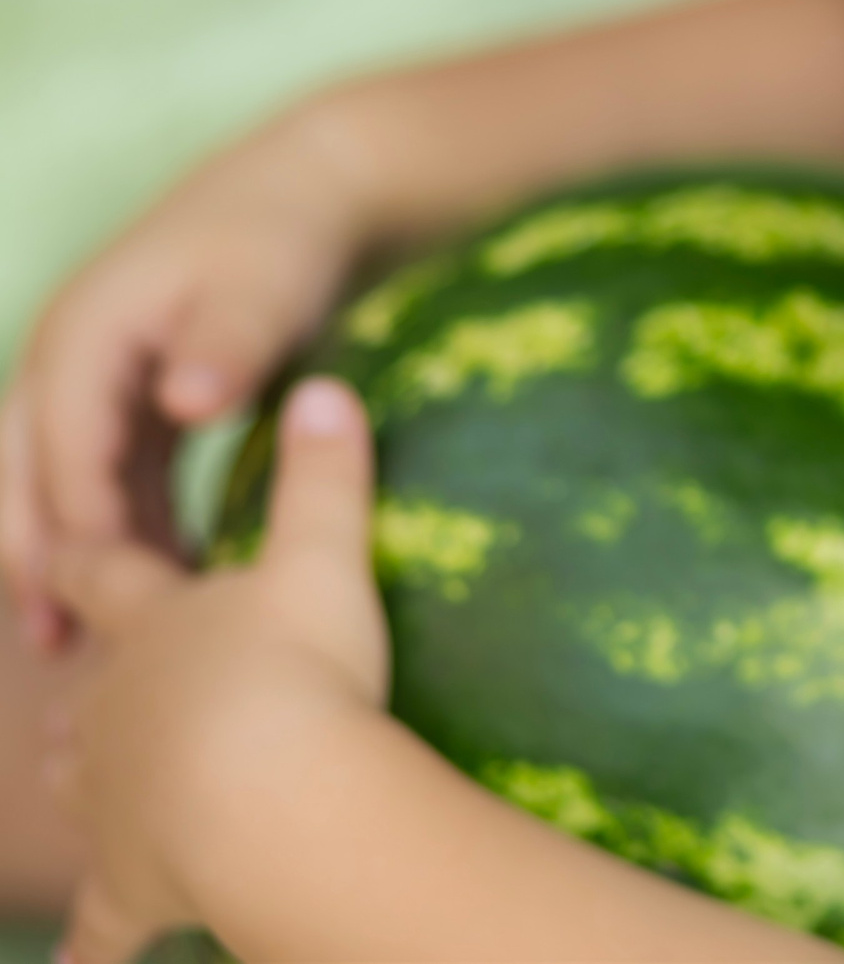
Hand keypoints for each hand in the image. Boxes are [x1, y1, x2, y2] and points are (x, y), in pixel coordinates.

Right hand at [1, 103, 376, 650]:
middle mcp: (67, 356)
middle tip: (56, 644)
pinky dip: (113, 527)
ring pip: (53, 480)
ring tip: (83, 644)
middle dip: (32, 555)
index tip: (102, 595)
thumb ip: (228, 346)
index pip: (60, 444)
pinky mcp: (129, 396)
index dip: (76, 521)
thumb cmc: (287, 239)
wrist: (310, 192)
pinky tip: (150, 585)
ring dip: (66, 553)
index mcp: (84, 333)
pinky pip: (102, 473)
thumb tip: (186, 403)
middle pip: (21, 471)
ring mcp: (92, 377)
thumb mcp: (264, 288)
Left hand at [44, 378, 388, 963]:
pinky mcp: (131, 881)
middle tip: (83, 679)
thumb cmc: (295, 671)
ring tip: (80, 776)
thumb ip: (324, 476)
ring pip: (84, 783)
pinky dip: (86, 950)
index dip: (92, 558)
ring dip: (85, 777)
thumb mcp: (323, 561)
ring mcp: (116, 797)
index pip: (108, 575)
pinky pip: (103, 926)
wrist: (271, 798)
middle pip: (87, 686)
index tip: (71, 542)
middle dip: (86, 682)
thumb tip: (325, 382)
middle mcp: (116, 709)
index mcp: (154, 625)